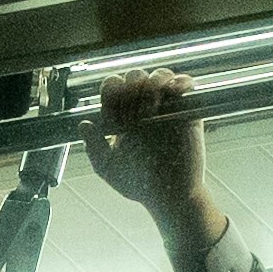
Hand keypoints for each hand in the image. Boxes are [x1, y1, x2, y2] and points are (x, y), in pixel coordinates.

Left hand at [83, 70, 222, 247]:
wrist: (170, 196)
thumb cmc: (138, 184)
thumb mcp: (108, 168)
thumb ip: (94, 147)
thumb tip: (84, 124)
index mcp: (121, 114)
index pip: (112, 87)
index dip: (111, 94)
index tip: (115, 117)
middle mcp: (142, 106)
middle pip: (135, 76)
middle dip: (132, 89)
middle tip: (134, 114)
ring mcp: (166, 106)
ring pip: (160, 75)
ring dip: (154, 83)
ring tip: (152, 107)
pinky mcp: (187, 111)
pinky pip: (187, 84)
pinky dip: (181, 82)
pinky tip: (173, 93)